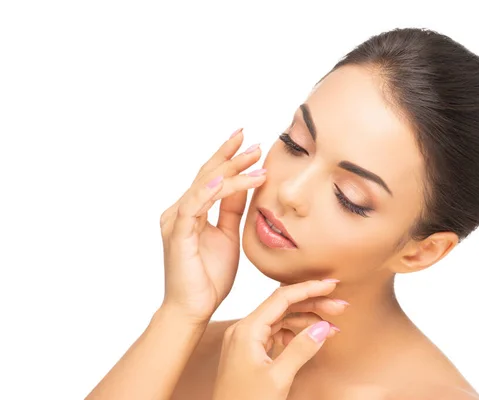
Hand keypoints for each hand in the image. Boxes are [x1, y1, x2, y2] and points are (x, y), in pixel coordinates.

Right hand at [159, 128, 265, 323]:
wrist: (194, 309)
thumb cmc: (208, 277)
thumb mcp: (228, 236)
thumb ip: (232, 210)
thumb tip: (246, 186)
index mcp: (191, 211)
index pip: (211, 177)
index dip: (228, 159)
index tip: (248, 144)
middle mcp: (180, 211)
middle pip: (206, 174)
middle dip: (230, 155)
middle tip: (250, 140)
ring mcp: (176, 220)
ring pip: (204, 186)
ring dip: (230, 170)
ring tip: (254, 158)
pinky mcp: (178, 234)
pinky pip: (194, 206)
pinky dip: (209, 191)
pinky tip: (224, 180)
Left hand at [212, 279, 349, 399]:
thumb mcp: (278, 378)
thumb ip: (301, 349)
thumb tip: (323, 326)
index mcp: (247, 330)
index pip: (282, 298)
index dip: (309, 289)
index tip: (332, 285)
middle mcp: (243, 330)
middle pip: (283, 307)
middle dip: (313, 304)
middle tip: (341, 308)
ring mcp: (245, 341)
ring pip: (281, 320)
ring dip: (307, 321)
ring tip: (332, 327)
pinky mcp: (250, 353)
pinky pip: (275, 334)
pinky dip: (295, 334)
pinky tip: (312, 339)